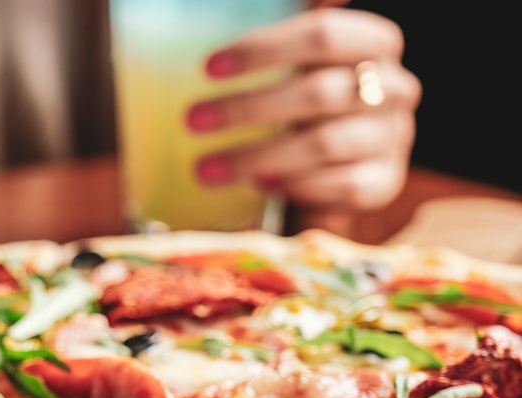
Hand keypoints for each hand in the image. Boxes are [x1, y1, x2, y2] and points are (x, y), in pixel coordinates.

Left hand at [186, 6, 421, 214]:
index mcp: (373, 42)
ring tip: (205, 168)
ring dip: (257, 156)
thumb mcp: (300, 58)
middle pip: (319, 93)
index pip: (323, 34)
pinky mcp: (385, 182)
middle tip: (193, 120)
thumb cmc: (311, 98)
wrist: (344, 162)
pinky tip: (258, 183)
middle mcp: (393, 87)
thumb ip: (288, 23)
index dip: (263, 48)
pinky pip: (340, 186)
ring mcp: (392, 137)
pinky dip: (295, 185)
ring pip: (324, 144)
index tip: (209, 68)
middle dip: (246, 108)